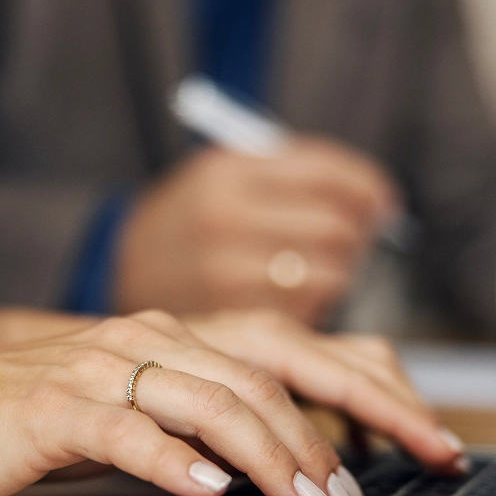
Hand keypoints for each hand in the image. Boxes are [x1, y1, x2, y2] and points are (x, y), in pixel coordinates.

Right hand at [0, 311, 461, 495]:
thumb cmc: (34, 416)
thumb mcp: (136, 406)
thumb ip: (205, 415)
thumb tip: (294, 455)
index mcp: (177, 336)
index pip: (291, 357)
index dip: (363, 396)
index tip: (419, 443)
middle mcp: (150, 338)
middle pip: (264, 378)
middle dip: (326, 437)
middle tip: (359, 495)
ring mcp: (103, 366)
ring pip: (209, 401)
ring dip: (268, 455)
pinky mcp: (55, 405)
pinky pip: (126, 429)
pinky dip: (172, 460)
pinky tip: (207, 489)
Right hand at [117, 137, 399, 324]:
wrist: (114, 273)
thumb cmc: (185, 223)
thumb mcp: (223, 175)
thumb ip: (293, 176)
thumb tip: (376, 198)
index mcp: (227, 172)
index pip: (328, 173)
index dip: (367, 187)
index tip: (382, 200)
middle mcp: (226, 219)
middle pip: (336, 227)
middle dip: (361, 234)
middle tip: (361, 237)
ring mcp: (226, 273)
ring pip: (331, 275)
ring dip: (342, 271)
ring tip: (325, 267)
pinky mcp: (231, 322)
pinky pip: (307, 313)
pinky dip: (317, 307)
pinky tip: (300, 299)